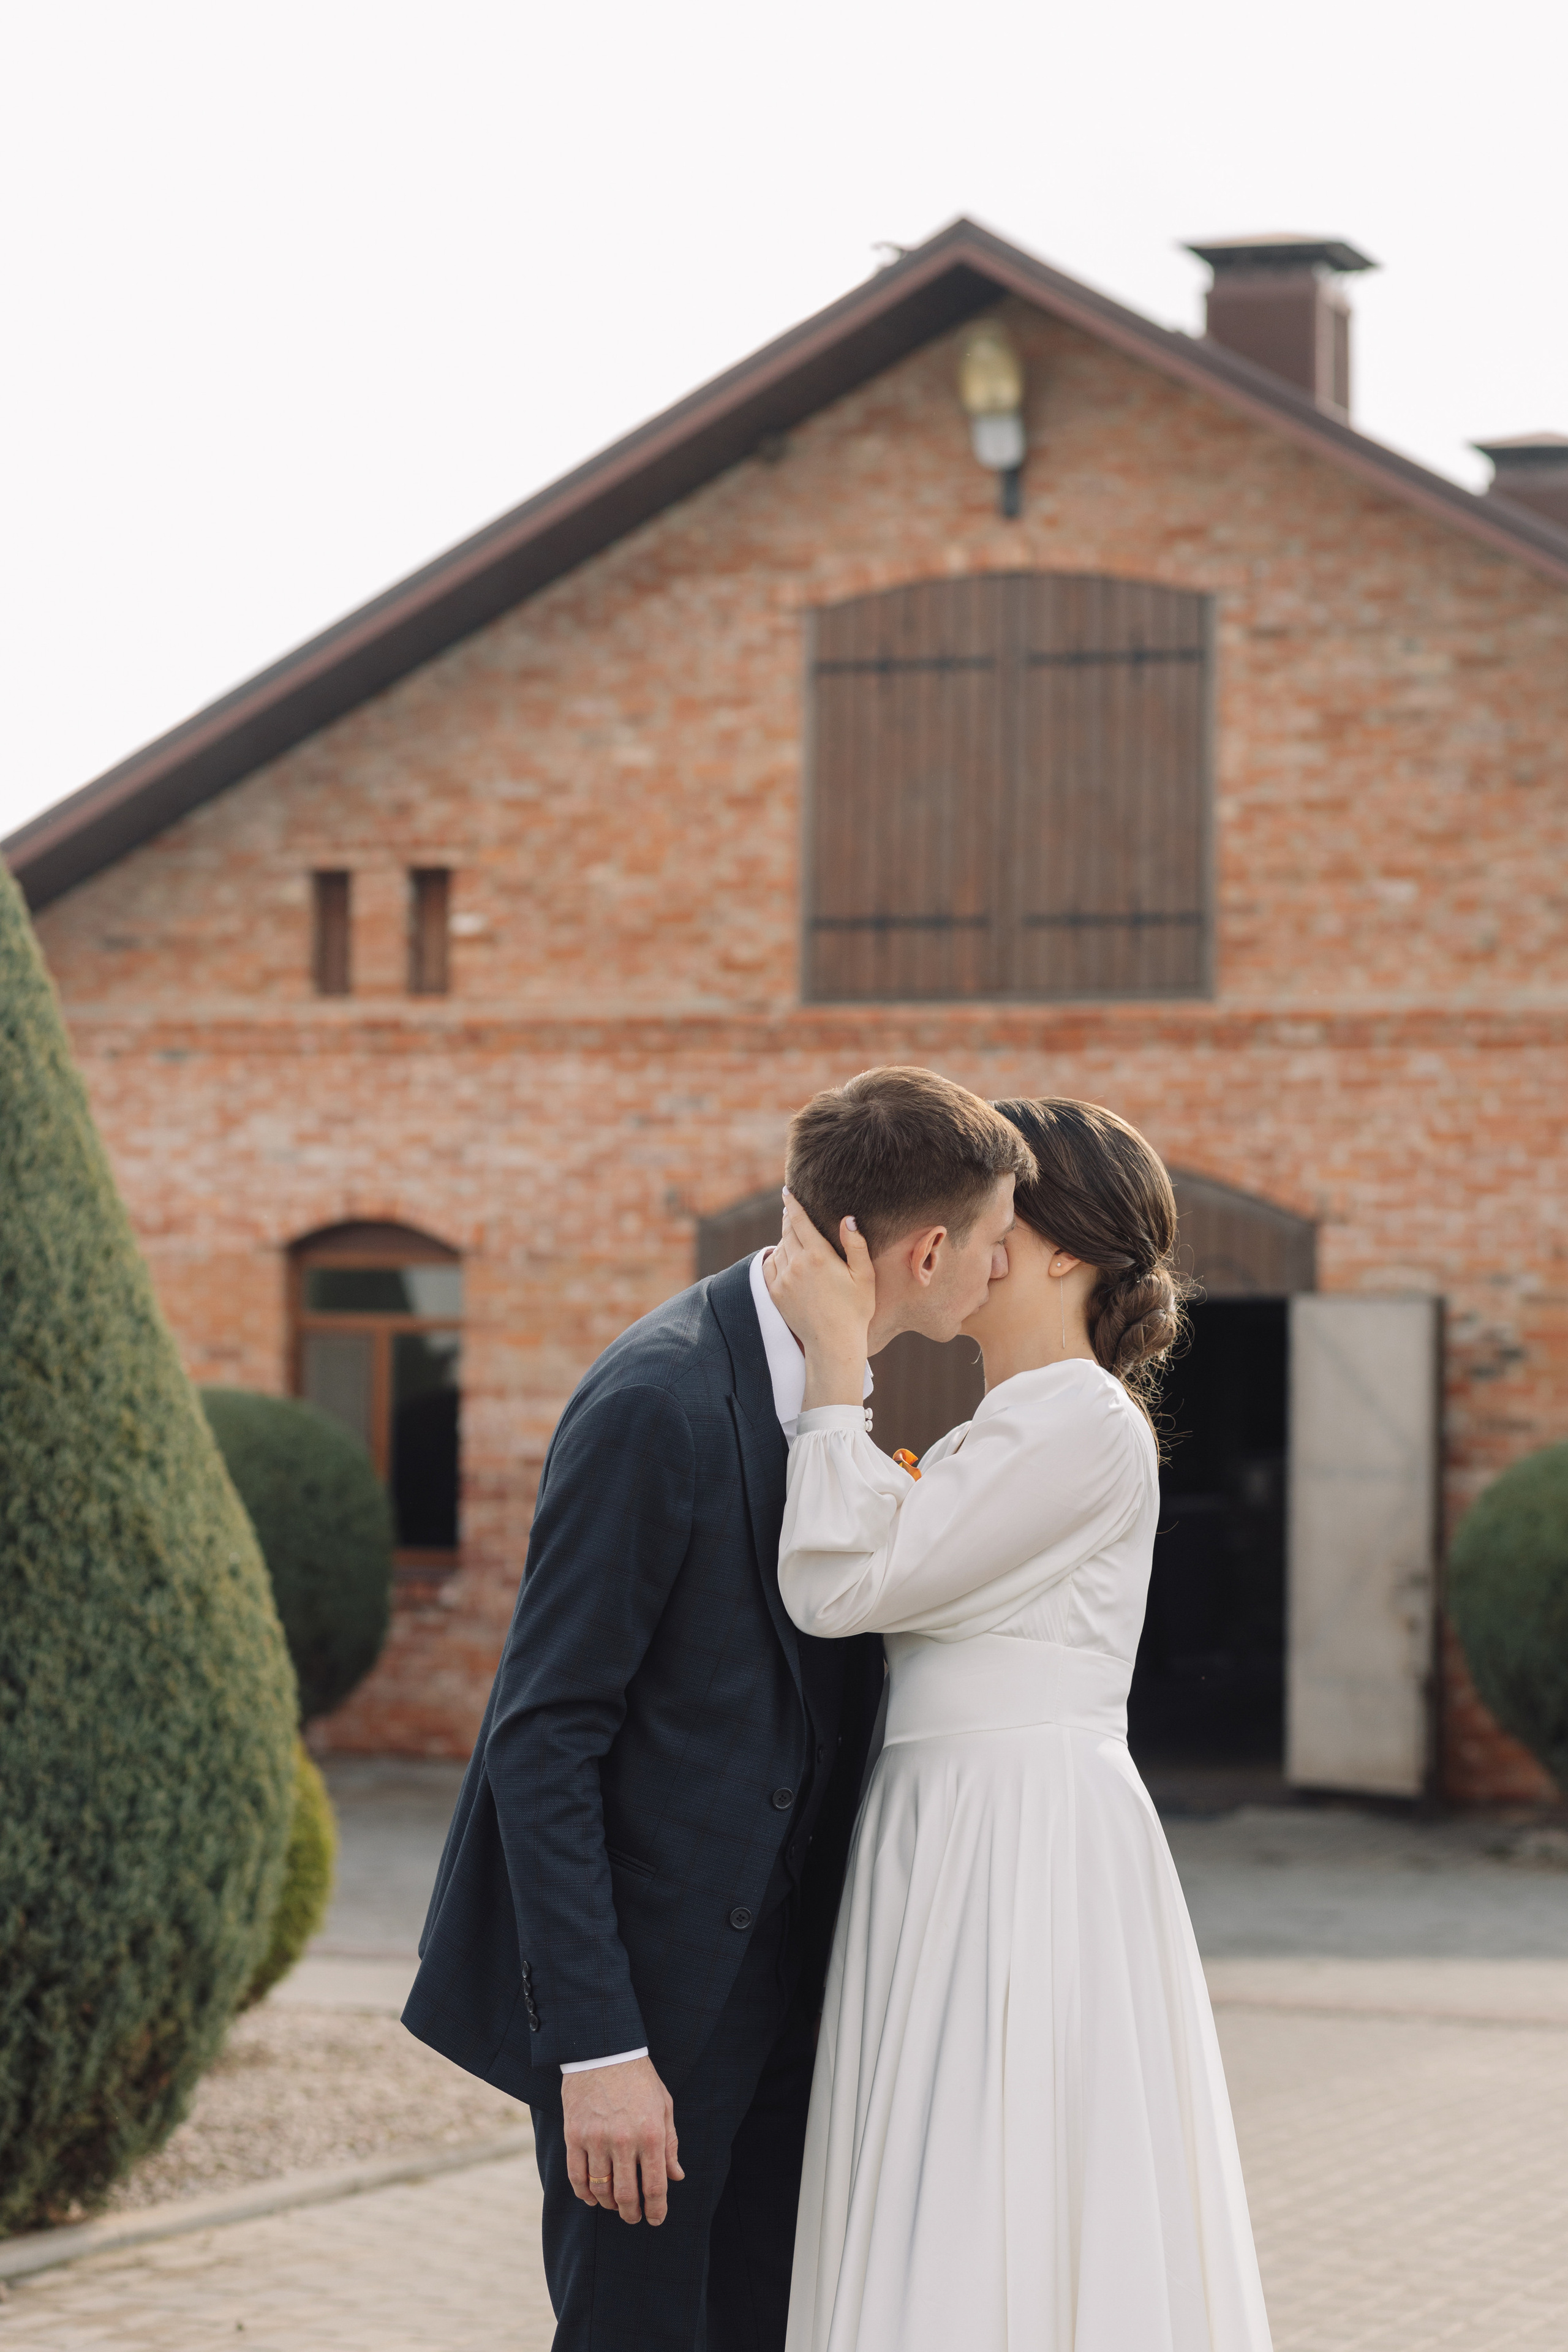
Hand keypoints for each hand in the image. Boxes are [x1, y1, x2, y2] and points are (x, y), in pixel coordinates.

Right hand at [562, 2056, 682, 2225]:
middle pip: (626, 2195)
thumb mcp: (664, 2106)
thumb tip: (676, 2176)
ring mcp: (597, 2139)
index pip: (655, 2186)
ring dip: (608, 2205)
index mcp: (651, 2134)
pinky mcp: (574, 2135)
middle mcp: (624, 2140)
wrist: (605, 2050)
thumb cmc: (640, 2079)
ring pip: (601, 2190)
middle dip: (631, 2214)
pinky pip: (577, 2176)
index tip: (655, 2220)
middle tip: (633, 2218)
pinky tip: (591, 2197)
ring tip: (614, 2207)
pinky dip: (584, 2193)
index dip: (656, 2210)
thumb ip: (670, 2143)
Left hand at [764, 1192, 874, 1407]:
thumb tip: (847, 1219)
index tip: (786, 1192)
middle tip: (790, 1211)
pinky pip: (769, 1267)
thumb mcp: (864, 1276)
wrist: (833, 1343)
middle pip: (787, 1232)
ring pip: (779, 1249)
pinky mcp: (775, 1293)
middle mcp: (797, 1264)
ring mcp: (783, 1279)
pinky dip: (774, 1258)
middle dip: (789, 1220)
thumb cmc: (855, 1310)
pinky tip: (782, 1257)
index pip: (799, 1221)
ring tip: (792, 1237)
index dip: (792, 1204)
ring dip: (784, 1240)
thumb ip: (855, 1245)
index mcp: (819, 1255)